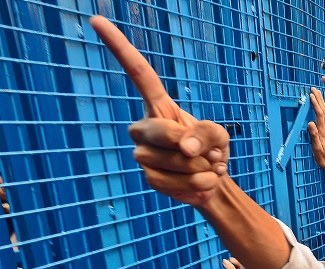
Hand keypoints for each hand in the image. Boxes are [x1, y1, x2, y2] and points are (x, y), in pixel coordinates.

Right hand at [90, 16, 228, 206]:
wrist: (213, 182)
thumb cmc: (213, 151)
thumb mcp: (220, 135)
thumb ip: (207, 134)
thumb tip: (184, 146)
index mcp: (159, 106)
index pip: (138, 73)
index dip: (119, 47)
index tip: (96, 20)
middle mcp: (144, 128)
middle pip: (161, 132)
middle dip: (191, 146)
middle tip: (210, 154)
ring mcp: (143, 154)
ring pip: (174, 161)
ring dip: (202, 168)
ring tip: (207, 168)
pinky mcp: (150, 178)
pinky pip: (177, 183)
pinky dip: (201, 184)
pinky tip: (203, 181)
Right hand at [308, 87, 324, 178]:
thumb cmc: (323, 160)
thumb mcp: (317, 149)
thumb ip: (314, 136)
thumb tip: (311, 123)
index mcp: (323, 132)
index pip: (320, 114)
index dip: (316, 104)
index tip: (312, 94)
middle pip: (323, 111)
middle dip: (319, 100)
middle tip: (314, 89)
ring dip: (321, 103)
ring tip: (318, 94)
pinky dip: (324, 111)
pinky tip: (324, 108)